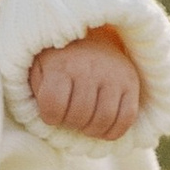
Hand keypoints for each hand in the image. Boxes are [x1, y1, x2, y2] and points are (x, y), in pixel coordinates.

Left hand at [26, 26, 140, 140]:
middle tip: (69, 118)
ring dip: (91, 130)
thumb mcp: (40, 69)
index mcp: (61, 65)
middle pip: (79, 115)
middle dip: (71, 124)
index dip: (50, 117)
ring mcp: (113, 75)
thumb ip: (38, 90)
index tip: (51, 113)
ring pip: (103, 119)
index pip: (53, 105)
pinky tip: (102, 128)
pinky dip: (114, 131)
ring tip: (84, 124)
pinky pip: (126, 117)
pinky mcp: (130, 82)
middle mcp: (89, 68)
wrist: (91, 38)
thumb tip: (47, 114)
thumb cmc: (59, 60)